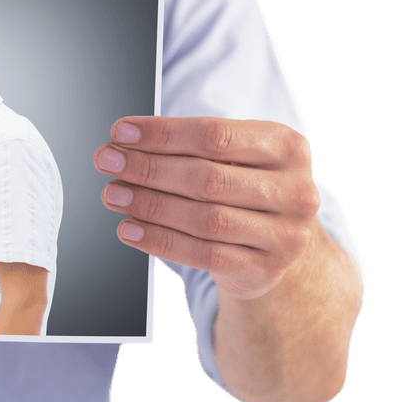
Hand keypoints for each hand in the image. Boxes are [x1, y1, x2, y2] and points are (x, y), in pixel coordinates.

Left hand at [94, 116, 320, 300]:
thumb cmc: (242, 187)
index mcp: (287, 146)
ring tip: (113, 194)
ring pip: (205, 219)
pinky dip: (159, 241)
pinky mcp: (265, 269)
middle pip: (208, 178)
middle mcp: (295, 190)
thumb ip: (185, 147)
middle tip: (107, 161)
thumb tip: (122, 143)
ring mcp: (285, 235)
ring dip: (150, 205)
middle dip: (148, 169)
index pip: (216, 135)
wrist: (278, 241)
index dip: (162, 134)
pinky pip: (203, 255)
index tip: (119, 132)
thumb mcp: (230, 157)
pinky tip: (129, 229)